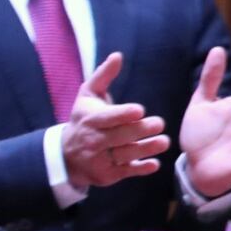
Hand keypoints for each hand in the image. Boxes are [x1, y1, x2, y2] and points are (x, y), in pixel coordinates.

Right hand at [63, 54, 169, 189]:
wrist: (67, 155)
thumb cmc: (84, 119)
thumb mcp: (88, 95)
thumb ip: (104, 76)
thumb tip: (118, 55)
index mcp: (90, 119)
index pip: (107, 118)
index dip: (122, 114)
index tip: (139, 110)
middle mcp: (93, 140)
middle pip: (118, 136)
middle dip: (139, 130)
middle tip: (160, 123)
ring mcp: (99, 159)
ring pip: (124, 155)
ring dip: (145, 149)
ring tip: (164, 142)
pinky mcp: (107, 175)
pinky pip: (126, 172)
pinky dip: (140, 169)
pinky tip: (155, 164)